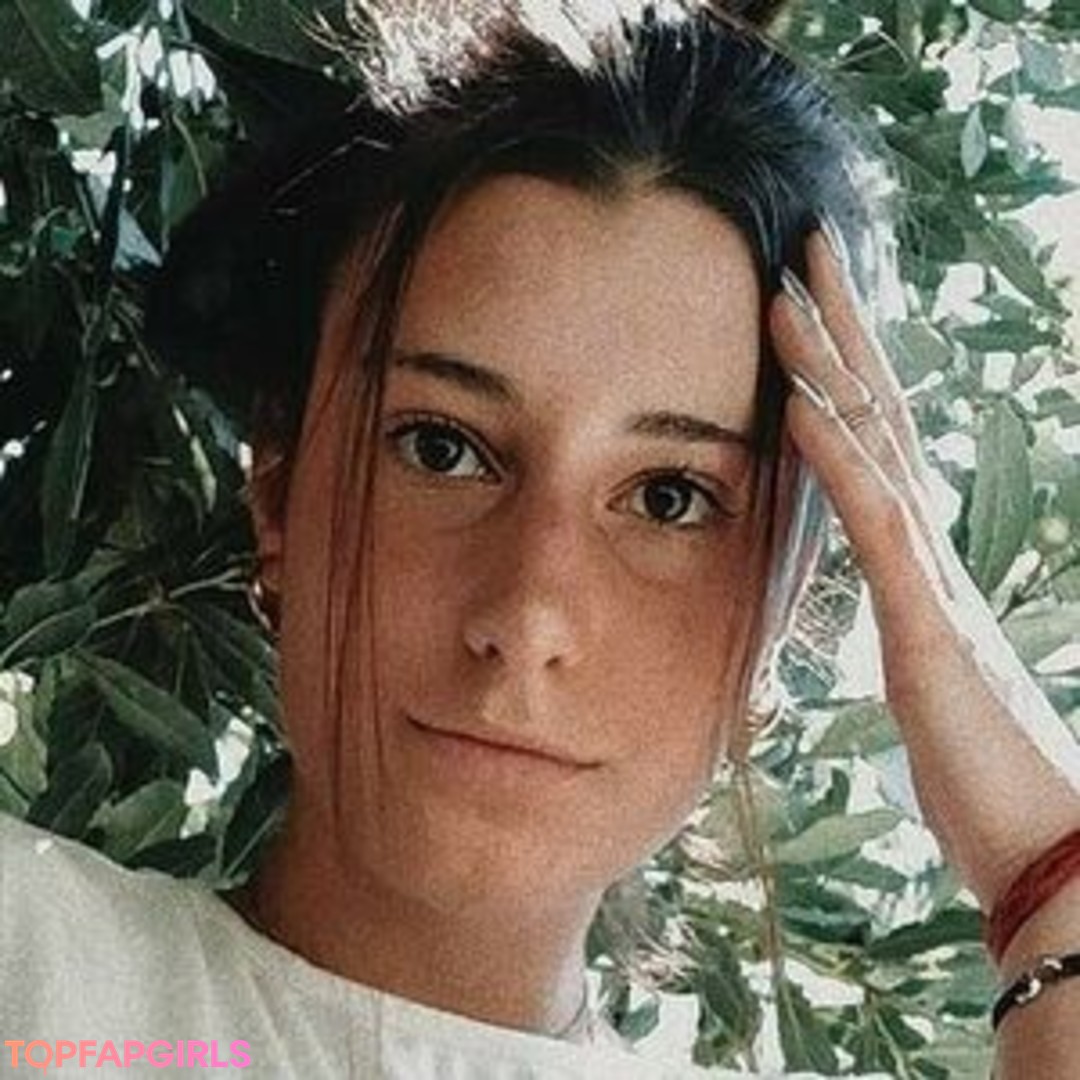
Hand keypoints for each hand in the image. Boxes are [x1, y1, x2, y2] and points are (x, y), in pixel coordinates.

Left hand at [768, 226, 1079, 914]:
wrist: (1039, 843)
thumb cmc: (980, 767)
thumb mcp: (923, 675)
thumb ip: (904, 620)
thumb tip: (888, 601)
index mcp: (920, 558)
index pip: (878, 439)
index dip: (845, 367)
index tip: (807, 302)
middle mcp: (930, 547)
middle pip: (883, 412)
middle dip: (843, 326)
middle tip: (806, 247)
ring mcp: (931, 576)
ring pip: (879, 446)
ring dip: (831, 367)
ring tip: (789, 291)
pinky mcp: (926, 623)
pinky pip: (875, 525)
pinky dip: (837, 461)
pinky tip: (801, 407)